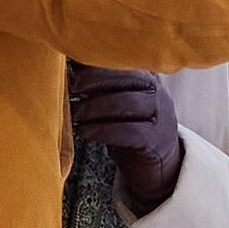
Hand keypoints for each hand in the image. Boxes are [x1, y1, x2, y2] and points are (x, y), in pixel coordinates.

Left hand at [69, 65, 184, 215]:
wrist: (159, 167)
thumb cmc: (129, 129)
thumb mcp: (116, 103)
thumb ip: (100, 85)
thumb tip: (68, 65)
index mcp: (148, 77)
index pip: (124, 60)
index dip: (98, 60)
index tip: (73, 66)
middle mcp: (158, 92)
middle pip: (127, 77)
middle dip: (94, 79)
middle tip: (71, 86)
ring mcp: (161, 116)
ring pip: (127, 103)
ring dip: (94, 106)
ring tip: (74, 113)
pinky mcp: (156, 141)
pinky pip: (129, 131)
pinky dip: (103, 130)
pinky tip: (83, 132)